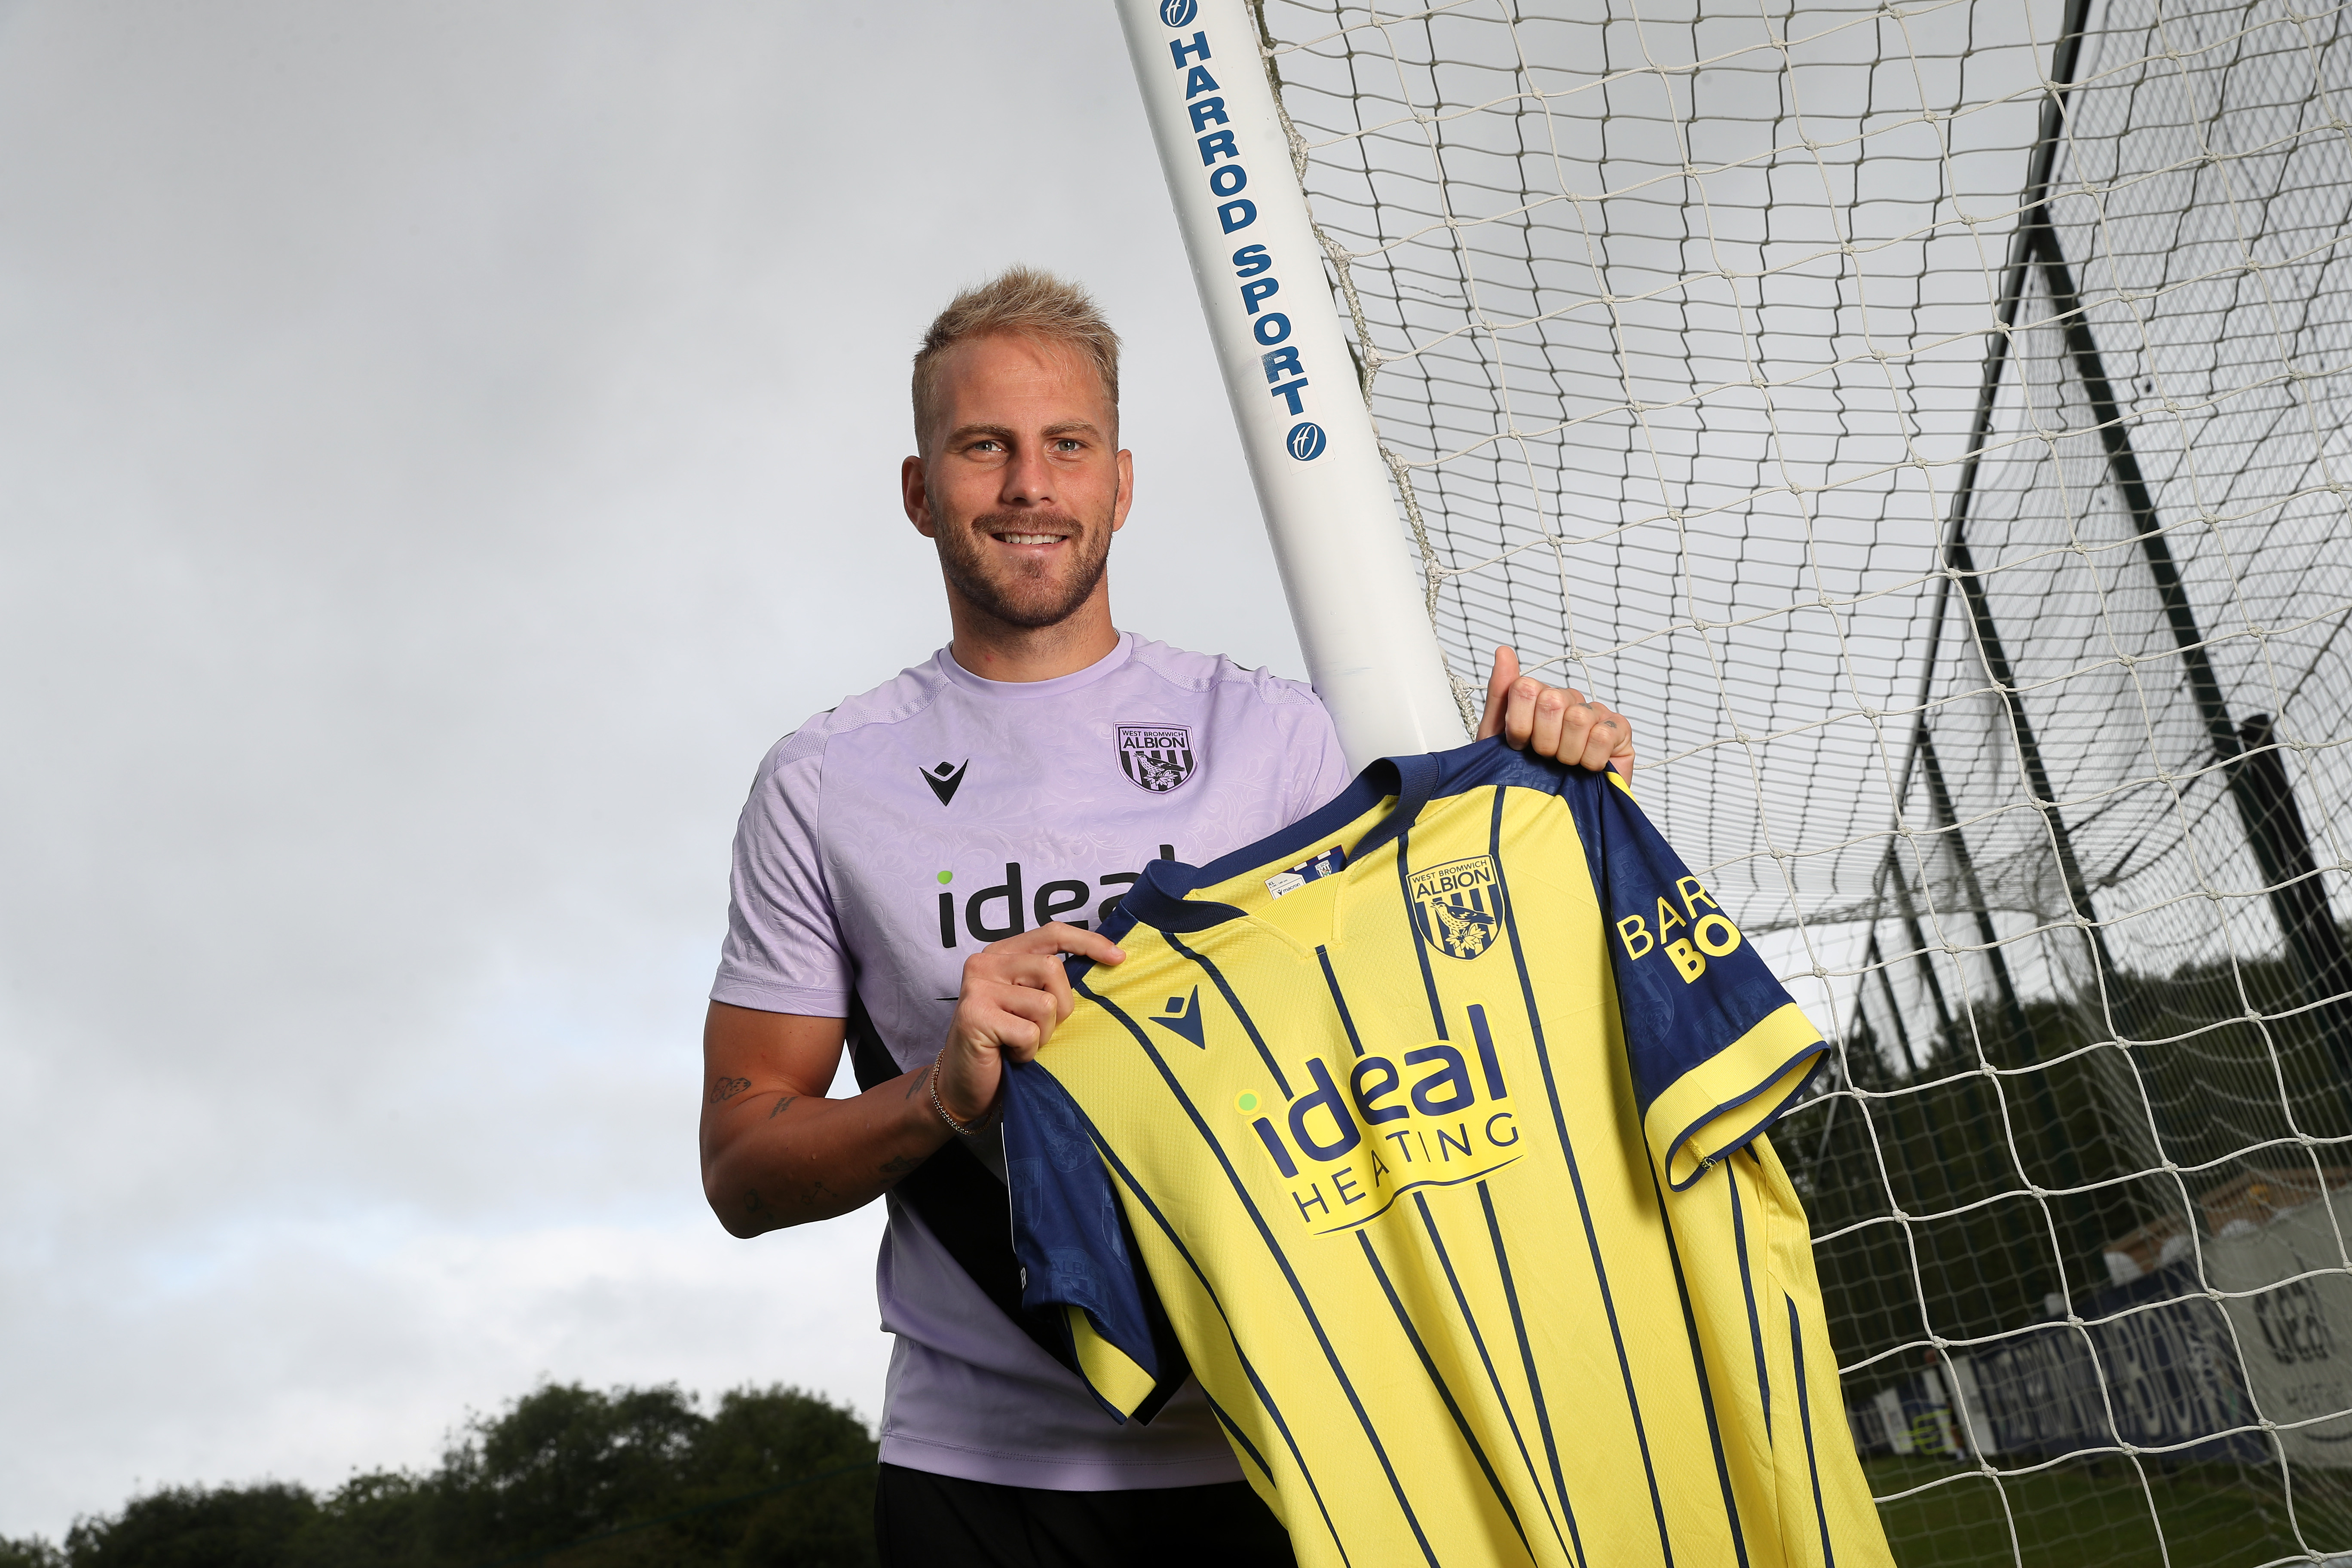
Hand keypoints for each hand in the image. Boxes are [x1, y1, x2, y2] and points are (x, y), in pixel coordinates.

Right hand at [936, 922, 1124, 1123]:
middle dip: (1061, 1007)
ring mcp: (977, 987)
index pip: (1052, 933)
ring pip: (1045, 1003)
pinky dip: (1028, 1052)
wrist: (964, 1086)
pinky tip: (1009, 1055)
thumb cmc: (1004, 1045)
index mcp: (1002, 954)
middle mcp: (985, 963)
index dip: (1088, 942)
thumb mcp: (1030, 1004)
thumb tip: (1107, 961)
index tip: (1118, 957)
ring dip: (1043, 1034)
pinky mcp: (975, 1016)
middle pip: (1053, 968)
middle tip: (1039, 1031)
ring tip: (1020, 1043)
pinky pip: (1029, 1032)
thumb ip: (1050, 981)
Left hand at [1478, 645, 1634, 777]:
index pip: (1525, 687)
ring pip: (1578, 718)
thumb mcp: (1497, 737)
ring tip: (1565, 766)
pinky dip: (1591, 759)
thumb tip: (1504, 651)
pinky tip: (1587, 767)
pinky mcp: (1620, 731)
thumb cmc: (1523, 777)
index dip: (1518, 725)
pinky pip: (1604, 734)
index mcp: (1538, 696)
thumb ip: (1501, 692)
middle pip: (1551, 700)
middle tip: (1544, 758)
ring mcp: (1595, 714)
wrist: (1548, 816)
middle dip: (1543, 740)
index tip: (1518, 745)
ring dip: (1567, 753)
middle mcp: (1568, 700)